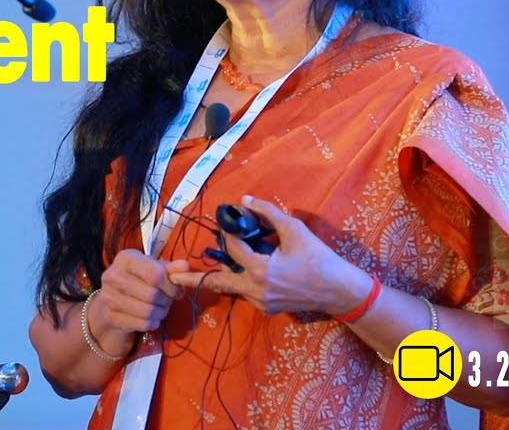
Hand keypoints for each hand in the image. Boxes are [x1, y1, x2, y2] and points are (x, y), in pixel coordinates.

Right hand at [90, 250, 189, 344]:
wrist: (114, 296)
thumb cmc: (140, 278)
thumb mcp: (155, 268)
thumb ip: (171, 268)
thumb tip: (185, 267)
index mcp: (125, 258)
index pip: (155, 274)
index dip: (171, 286)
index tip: (177, 291)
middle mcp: (113, 275)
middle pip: (152, 295)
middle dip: (167, 301)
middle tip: (168, 301)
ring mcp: (108, 297)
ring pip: (147, 312)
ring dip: (161, 313)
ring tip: (161, 309)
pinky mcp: (110, 316)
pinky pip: (141, 324)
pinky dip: (152, 323)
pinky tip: (152, 318)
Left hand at [168, 196, 371, 315]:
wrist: (338, 290)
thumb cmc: (319, 258)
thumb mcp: (295, 230)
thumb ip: (268, 213)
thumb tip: (245, 200)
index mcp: (261, 270)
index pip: (234, 249)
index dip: (228, 234)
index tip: (225, 222)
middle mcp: (256, 290)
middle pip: (217, 282)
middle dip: (192, 278)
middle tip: (170, 274)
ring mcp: (260, 303)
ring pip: (231, 288)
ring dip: (217, 276)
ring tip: (192, 271)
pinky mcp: (266, 309)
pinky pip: (245, 293)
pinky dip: (238, 281)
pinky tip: (238, 270)